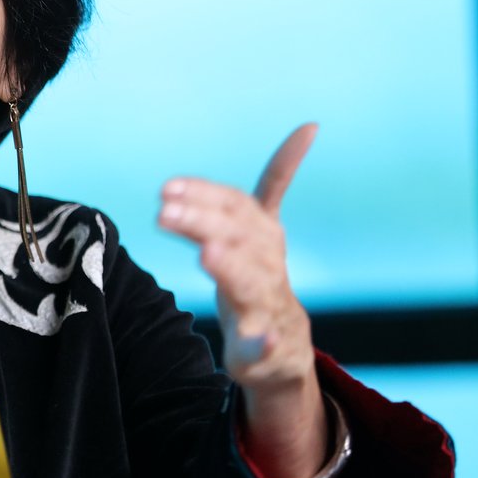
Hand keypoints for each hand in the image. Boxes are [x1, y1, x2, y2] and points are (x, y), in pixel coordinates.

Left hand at [158, 124, 326, 477]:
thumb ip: (278, 181)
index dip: (205, 194)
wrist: (285, 351)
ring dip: (232, 266)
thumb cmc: (263, 280)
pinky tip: (261, 338)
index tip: (168, 187)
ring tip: (208, 253)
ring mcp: (269, 306)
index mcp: (264, 237)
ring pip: (252, 282)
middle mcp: (269, 266)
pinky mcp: (267, 345)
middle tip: (165, 211)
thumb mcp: (262, 228)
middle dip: (203, 222)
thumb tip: (312, 126)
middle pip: (239, 237)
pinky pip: (265, 343)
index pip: (235, 206)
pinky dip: (263, 342)